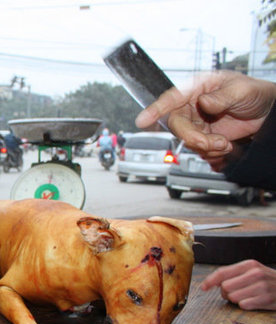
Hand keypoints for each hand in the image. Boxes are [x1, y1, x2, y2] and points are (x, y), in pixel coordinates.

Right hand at [136, 72, 275, 169]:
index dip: (155, 109)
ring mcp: (197, 123)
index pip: (171, 98)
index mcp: (197, 87)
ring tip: (225, 143)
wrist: (268, 113)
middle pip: (176, 125)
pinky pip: (198, 150)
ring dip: (206, 147)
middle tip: (212, 143)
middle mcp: (192, 105)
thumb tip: (203, 102)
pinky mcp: (204, 137)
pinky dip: (212, 153)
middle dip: (193, 138)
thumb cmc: (255, 92)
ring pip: (187, 141)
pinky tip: (225, 146)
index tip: (142, 120)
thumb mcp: (241, 90)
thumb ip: (221, 97)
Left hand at [200, 259, 275, 310]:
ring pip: (233, 297)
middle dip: (227, 293)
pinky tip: (255, 301)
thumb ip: (233, 274)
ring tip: (247, 296)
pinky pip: (244, 305)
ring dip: (237, 300)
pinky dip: (246, 305)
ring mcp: (262, 286)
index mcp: (249, 265)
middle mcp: (255, 273)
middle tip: (237, 293)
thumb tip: (212, 281)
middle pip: (225, 287)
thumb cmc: (268, 281)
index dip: (210, 281)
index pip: (222, 272)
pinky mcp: (266, 299)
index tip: (203, 287)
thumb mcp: (253, 271)